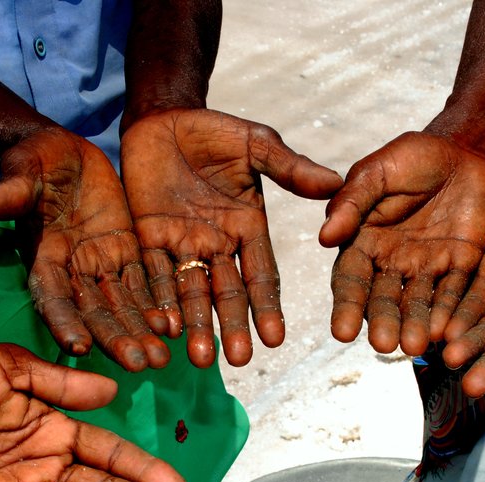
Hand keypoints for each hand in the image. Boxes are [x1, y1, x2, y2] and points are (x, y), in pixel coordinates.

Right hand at [0, 128, 170, 371]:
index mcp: (44, 256)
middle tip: (137, 366)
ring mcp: (100, 265)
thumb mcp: (24, 169)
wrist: (65, 150)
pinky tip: (173, 329)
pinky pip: (142, 286)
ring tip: (160, 359)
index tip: (78, 348)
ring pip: (121, 306)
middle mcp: (73, 270)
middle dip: (114, 339)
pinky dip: (155, 307)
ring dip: (139, 333)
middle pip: (93, 312)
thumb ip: (13, 191)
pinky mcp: (125, 253)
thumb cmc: (37, 158)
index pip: (52, 296)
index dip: (64, 322)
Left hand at [121, 108, 342, 367]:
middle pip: (226, 293)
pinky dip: (160, 301)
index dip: (267, 306)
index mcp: (248, 228)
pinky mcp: (147, 240)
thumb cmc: (213, 130)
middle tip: (239, 360)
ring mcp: (181, 245)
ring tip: (201, 359)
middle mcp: (217, 245)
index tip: (276, 338)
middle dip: (232, 326)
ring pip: (190, 293)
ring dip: (197, 325)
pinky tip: (166, 328)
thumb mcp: (255, 144)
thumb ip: (288, 167)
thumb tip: (336, 184)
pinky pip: (155, 275)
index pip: (260, 275)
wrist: (163, 117)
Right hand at [320, 131, 484, 354]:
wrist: (463, 149)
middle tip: (384, 345)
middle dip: (383, 322)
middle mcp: (390, 264)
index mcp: (362, 243)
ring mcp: (425, 268)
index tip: (342, 333)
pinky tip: (449, 331)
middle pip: (383, 300)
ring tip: (417, 346)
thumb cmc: (411, 157)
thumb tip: (324, 238)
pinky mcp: (460, 267)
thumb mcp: (376, 172)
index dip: (346, 306)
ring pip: (418, 303)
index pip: (350, 280)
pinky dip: (452, 312)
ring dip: (416, 326)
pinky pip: (455, 293)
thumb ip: (353, 202)